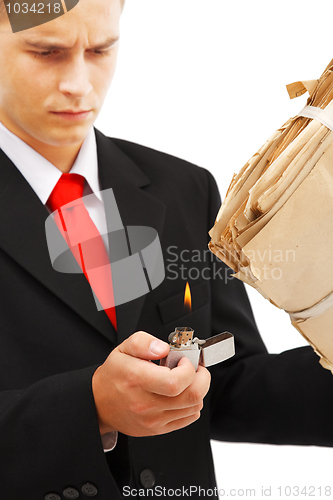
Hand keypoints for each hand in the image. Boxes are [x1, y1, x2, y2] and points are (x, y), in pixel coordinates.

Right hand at [92, 331, 210, 436]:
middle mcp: (146, 403)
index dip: (189, 369)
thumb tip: (163, 348)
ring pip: (194, 407)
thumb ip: (144, 342)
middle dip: (202, 378)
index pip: (176, 382)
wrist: (99, 403)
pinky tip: (182, 393)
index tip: (184, 360)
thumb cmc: (114, 375)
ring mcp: (153, 419)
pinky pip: (188, 418)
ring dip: (198, 390)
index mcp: (138, 380)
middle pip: (192, 396)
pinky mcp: (158, 429)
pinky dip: (193, 404)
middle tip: (194, 368)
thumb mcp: (123, 349)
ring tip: (187, 379)